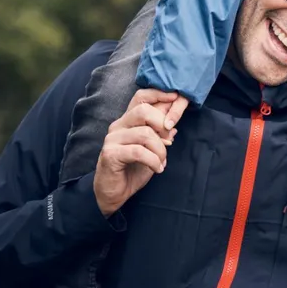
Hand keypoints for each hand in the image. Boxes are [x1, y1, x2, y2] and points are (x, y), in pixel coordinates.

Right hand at [93, 89, 186, 216]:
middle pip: (143, 111)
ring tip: (162, 162)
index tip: (176, 97)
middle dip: (162, 125)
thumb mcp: (151, 151)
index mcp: (128, 121)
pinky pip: (138, 151)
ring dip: (160, 150)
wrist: (114, 194)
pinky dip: (153, 160)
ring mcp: (112, 139)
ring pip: (145, 133)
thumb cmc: (133, 170)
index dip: (158, 94)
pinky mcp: (110, 154)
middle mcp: (118, 126)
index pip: (141, 97)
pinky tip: (157, 169)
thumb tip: (173, 126)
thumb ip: (160, 137)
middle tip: (169, 143)